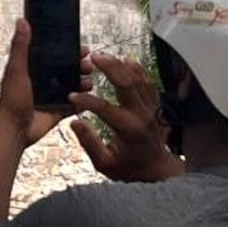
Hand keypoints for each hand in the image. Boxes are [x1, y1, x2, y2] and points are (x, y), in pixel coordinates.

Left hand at [0, 20, 91, 146]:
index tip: (82, 47)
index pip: (53, 55)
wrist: (15, 130)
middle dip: (79, 66)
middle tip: (89, 64)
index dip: (68, 50)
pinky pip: (74, 105)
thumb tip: (21, 21)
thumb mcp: (16, 70)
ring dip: (83, 82)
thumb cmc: (11, 100)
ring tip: (90, 81)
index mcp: (32, 69)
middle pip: (65, 69)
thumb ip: (20, 47)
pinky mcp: (57, 111)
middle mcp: (42, 81)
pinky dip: (83, 102)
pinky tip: (92, 97)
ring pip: (72, 86)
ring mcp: (50, 97)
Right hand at [68, 53, 183, 182]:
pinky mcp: (155, 106)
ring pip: (139, 79)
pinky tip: (127, 61)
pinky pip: (148, 82)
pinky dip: (138, 69)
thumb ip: (89, 143)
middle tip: (94, 58)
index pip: (104, 108)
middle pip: (127, 84)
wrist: (155, 170)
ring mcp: (151, 108)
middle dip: (109, 68)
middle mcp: (142, 115)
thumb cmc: (128, 168)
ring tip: (105, 56)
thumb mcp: (104, 163)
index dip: (86, 100)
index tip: (72, 95)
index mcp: (128, 129)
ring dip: (122, 65)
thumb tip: (75, 123)